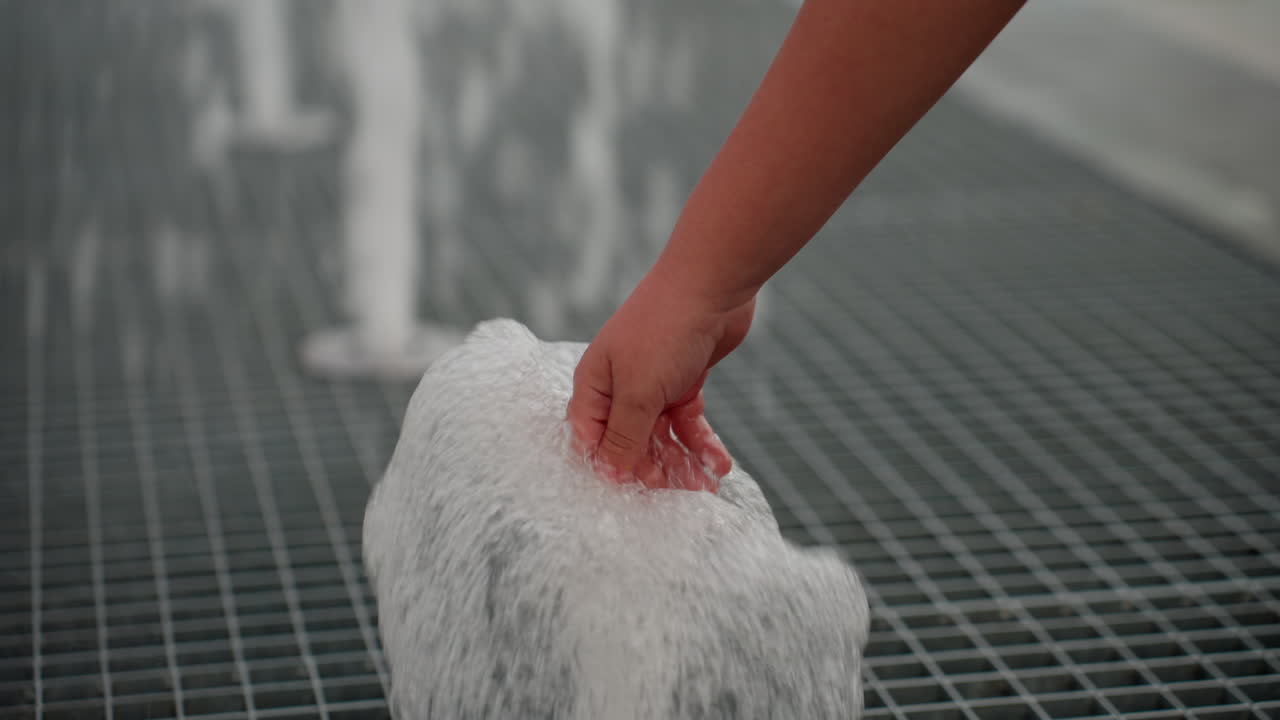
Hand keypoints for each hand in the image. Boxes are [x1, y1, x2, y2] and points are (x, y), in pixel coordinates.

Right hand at [566, 268, 754, 490]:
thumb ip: (624, 436)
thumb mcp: (639, 392)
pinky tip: (719, 463)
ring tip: (706, 487)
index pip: (591, 437)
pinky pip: (688, 422)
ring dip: (682, 462)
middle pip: (630, 441)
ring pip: (662, 436)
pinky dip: (702, 443)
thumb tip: (608, 473)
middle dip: (653, 469)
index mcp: (595, 384)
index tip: (633, 490)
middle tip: (678, 493)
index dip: (609, 465)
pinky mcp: (684, 380)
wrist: (712, 285)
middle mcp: (620, 386)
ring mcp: (653, 382)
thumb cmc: (663, 330)